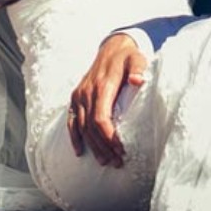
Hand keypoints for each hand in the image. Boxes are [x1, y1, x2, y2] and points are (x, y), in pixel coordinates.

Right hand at [68, 34, 146, 166]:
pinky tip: (80, 151)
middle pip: (91, 127)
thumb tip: (138, 80)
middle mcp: (87, 92)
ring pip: (81, 127)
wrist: (112, 47)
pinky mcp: (76, 97)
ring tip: (105, 161)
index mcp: (102, 86)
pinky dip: (75, 136)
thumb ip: (139, 69)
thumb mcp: (137, 59)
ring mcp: (79, 95)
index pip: (101, 118)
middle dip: (103, 147)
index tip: (121, 150)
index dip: (109, 137)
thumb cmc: (128, 57)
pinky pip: (72, 120)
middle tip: (116, 162)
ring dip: (92, 146)